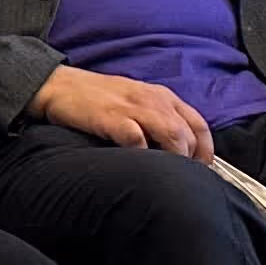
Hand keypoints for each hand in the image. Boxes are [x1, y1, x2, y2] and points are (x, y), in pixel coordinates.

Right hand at [33, 64, 213, 163]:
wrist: (59, 85)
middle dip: (190, 160)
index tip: (201, 170)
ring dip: (173, 158)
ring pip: (172, 134)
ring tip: (165, 175)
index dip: (206, 151)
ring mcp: (132, 108)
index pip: (199, 125)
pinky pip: (137, 139)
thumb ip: (158, 118)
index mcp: (161, 96)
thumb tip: (178, 150)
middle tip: (182, 179)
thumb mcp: (135, 101)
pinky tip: (137, 164)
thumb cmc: (97, 98)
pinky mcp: (111, 118)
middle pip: (188, 134)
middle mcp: (152, 100)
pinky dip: (143, 154)